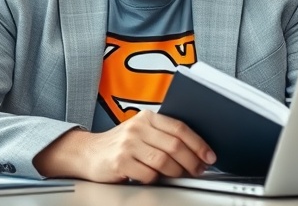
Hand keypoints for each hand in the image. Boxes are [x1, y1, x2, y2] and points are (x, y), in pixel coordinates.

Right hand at [33, 110, 215, 182]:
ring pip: (164, 161)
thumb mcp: (141, 132)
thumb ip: (163, 136)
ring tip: (181, 176)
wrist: (88, 153)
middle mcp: (137, 127)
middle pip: (175, 145)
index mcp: (147, 117)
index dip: (198, 143)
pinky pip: (147, 174)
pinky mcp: (119, 162)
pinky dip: (156, 179)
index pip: (179, 128)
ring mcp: (127, 144)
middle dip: (192, 161)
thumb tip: (197, 151)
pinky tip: (156, 178)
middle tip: (198, 170)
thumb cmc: (120, 144)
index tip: (209, 156)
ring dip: (177, 172)